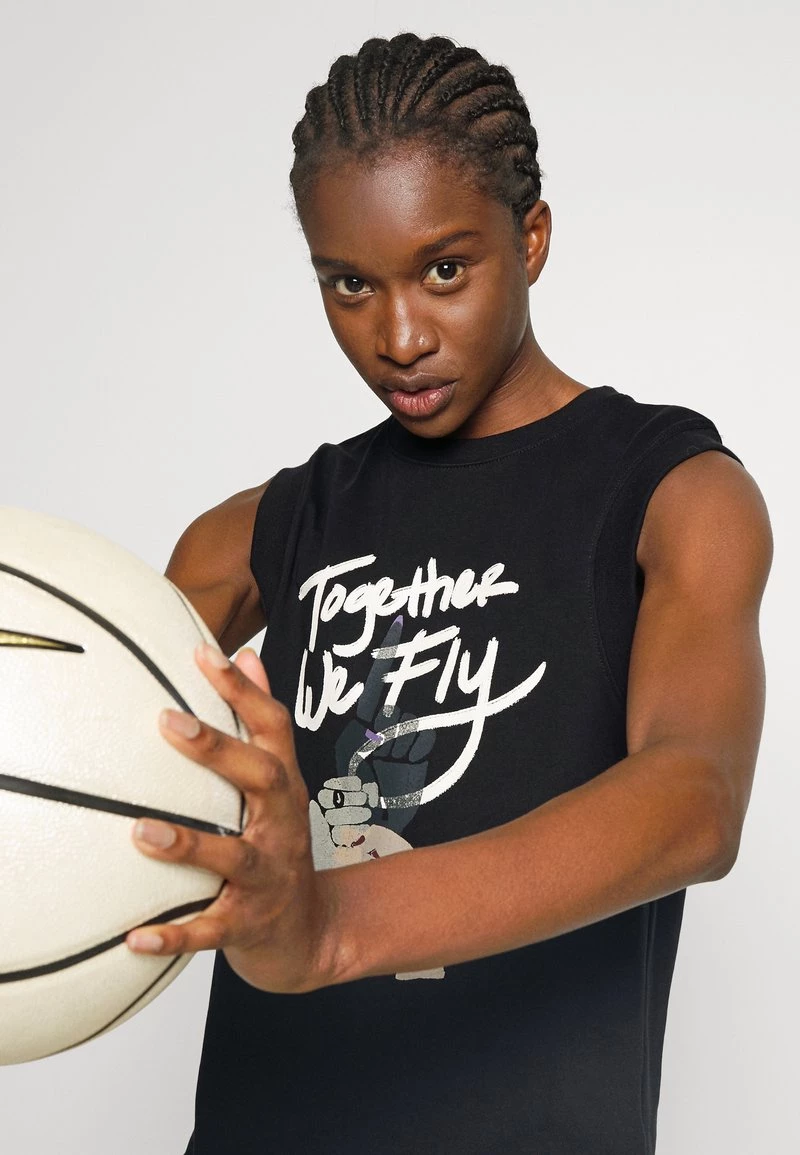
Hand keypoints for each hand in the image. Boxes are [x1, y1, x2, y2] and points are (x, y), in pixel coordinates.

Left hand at [126, 643, 338, 993]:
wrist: (310, 935)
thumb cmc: (278, 847)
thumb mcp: (279, 784)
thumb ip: (261, 724)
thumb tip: (247, 654)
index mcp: (284, 787)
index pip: (272, 728)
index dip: (243, 690)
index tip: (205, 652)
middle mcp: (281, 825)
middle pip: (261, 778)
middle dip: (218, 749)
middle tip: (167, 721)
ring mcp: (268, 877)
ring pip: (234, 857)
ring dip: (188, 844)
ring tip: (140, 831)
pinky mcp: (249, 925)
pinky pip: (211, 932)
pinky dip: (175, 936)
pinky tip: (134, 937)